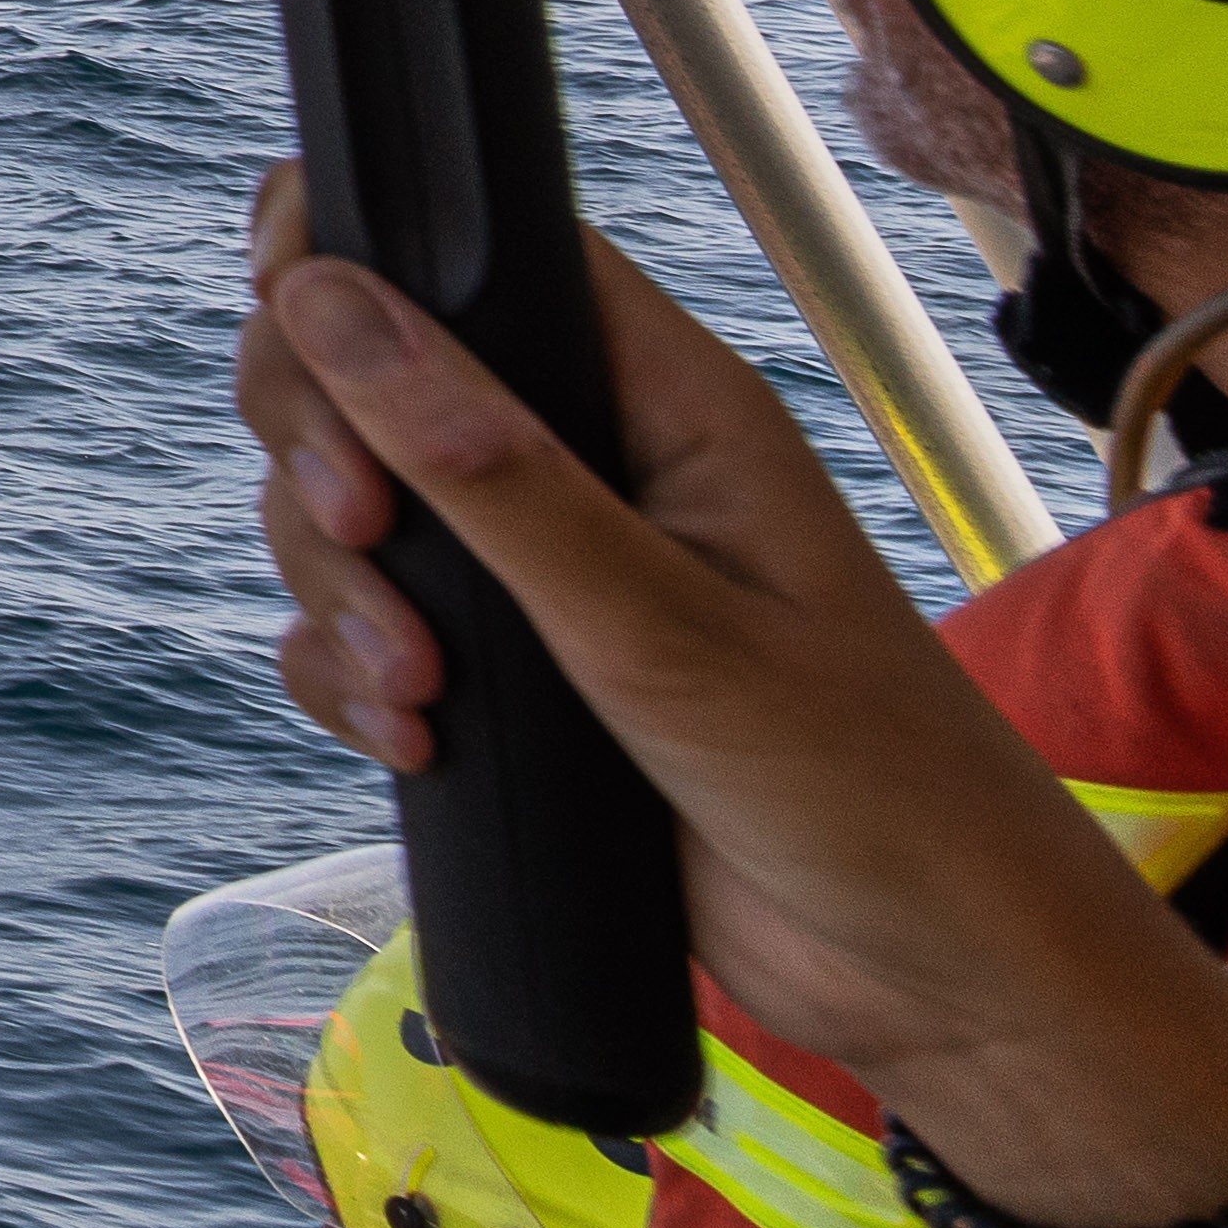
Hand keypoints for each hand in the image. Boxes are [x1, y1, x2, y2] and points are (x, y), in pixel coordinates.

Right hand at [236, 179, 1227, 1215]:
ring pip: (346, 507)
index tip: (294, 336)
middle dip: (322, 449)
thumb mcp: (667, 625)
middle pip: (365, 369)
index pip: (474, 247)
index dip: (353, 256)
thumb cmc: (866, 787)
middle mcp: (591, 463)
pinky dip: (349, 676)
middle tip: (363, 533)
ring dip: (340, 590)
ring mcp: (543, 570)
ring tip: (418, 689)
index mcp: (659, 399)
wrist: (933, 980)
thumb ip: (490, 469)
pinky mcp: (512, 675)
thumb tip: (331, 303)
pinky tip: (413, 735)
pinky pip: (358, 629)